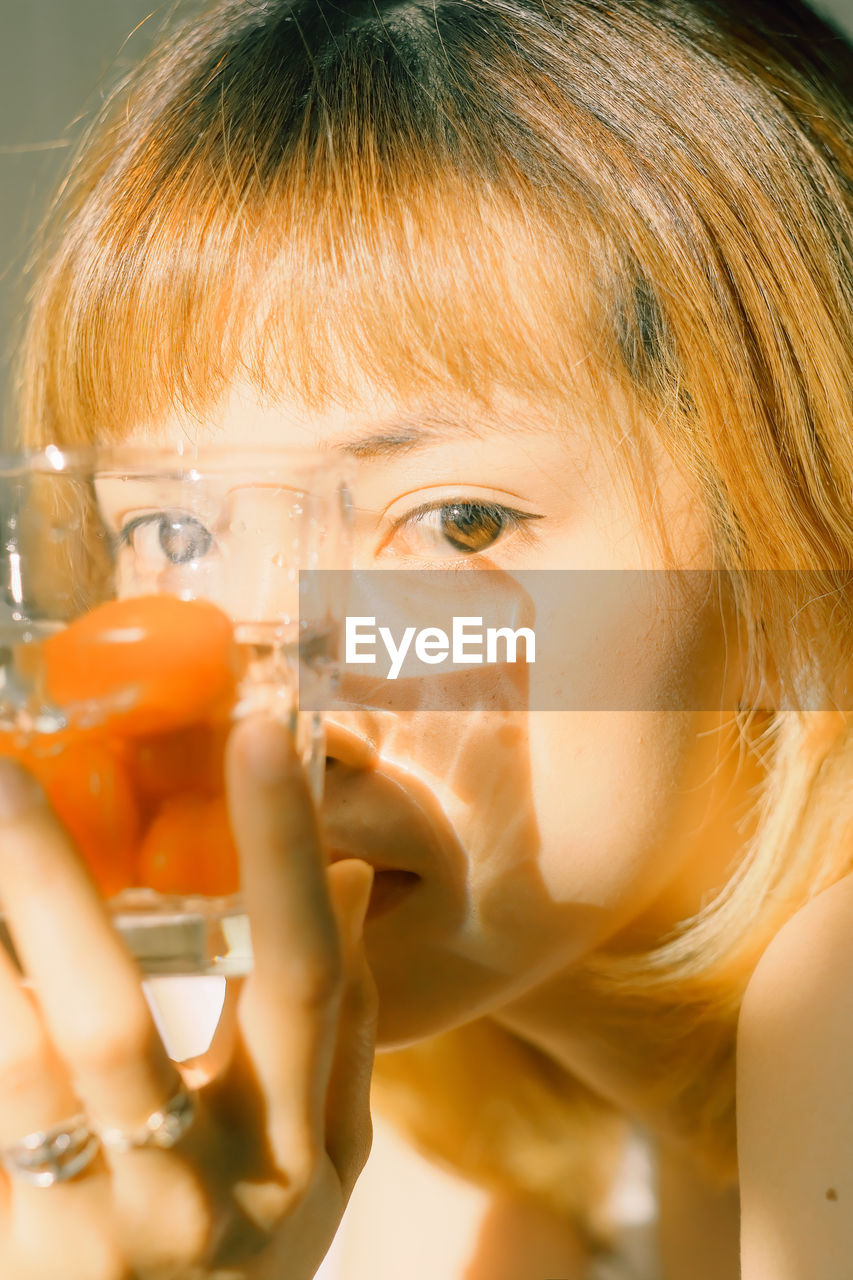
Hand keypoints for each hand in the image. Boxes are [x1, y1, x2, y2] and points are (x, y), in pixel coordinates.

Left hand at [0, 715, 376, 1278]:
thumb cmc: (250, 1265)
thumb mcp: (322, 1163)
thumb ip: (341, 1027)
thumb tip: (342, 878)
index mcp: (291, 1151)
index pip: (298, 980)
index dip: (280, 853)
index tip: (258, 732)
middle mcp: (191, 1196)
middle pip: (114, 1024)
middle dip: (50, 888)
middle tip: (8, 771)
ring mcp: (89, 1240)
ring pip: (13, 1075)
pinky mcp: (13, 1259)